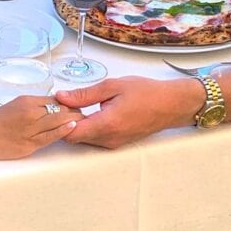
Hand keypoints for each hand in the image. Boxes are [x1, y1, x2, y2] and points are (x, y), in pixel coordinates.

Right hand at [0, 95, 78, 159]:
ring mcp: (29, 129)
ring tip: (84, 121)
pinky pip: (49, 137)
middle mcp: (29, 113)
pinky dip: (62, 131)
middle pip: (60, 109)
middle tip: (86, 113)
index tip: (79, 105)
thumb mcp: (15, 105)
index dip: (70, 103)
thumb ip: (33, 106)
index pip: (55, 99)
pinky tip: (73, 128)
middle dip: (76, 111)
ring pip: (57, 121)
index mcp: (26, 101)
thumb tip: (52, 106)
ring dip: (73, 120)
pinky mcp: (28, 145)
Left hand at [54, 76, 193, 148]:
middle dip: (67, 122)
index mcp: (106, 124)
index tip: (60, 106)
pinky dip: (89, 128)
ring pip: (84, 139)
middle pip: (74, 138)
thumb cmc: (146, 93)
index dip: (60, 120)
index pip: (70, 133)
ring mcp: (113, 143)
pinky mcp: (117, 143)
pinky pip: (95, 139)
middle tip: (67, 103)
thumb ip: (84, 94)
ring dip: (78, 126)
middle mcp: (108, 139)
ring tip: (80, 105)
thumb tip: (62, 96)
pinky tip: (92, 113)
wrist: (171, 105)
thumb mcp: (112, 86)